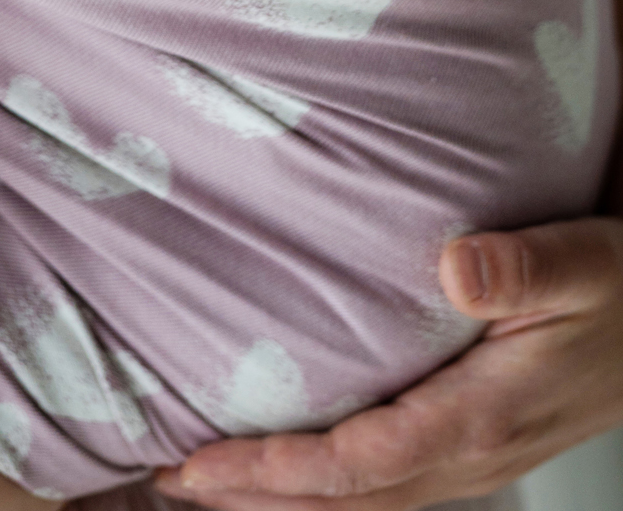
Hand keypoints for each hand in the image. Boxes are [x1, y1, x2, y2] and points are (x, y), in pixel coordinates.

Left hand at [151, 217, 622, 508]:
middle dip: (254, 496)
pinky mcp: (473, 448)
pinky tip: (287, 470)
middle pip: (346, 500)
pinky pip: (386, 484)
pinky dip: (325, 488)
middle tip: (169, 481)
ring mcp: (474, 460)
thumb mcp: (584, 261)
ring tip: (203, 486)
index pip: (361, 461)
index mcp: (486, 414)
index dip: (278, 469)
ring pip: (364, 502)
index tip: (205, 462)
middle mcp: (474, 453)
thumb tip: (457, 266)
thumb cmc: (622, 292)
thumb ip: (523, 265)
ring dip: (282, 499)